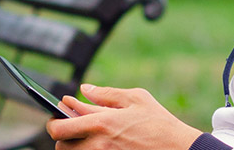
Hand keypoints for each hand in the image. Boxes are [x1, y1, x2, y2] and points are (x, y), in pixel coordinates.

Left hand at [46, 84, 202, 149]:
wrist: (180, 149)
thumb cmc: (159, 123)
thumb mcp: (136, 99)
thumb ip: (106, 93)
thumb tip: (84, 89)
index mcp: (101, 123)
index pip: (60, 127)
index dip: (53, 121)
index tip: (57, 116)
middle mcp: (98, 145)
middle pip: (61, 146)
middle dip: (63, 136)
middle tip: (71, 127)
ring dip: (74, 146)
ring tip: (85, 136)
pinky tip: (98, 143)